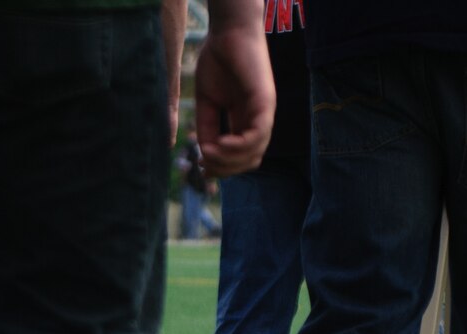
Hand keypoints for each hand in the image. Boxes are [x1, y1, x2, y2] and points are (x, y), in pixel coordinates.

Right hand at [194, 19, 273, 176]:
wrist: (228, 32)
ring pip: (254, 153)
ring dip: (229, 160)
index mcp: (245, 120)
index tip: (201, 166)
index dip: (222, 167)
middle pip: (249, 161)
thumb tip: (205, 153)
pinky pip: (257, 135)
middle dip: (225, 169)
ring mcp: (264, 112)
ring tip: (209, 153)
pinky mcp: (266, 102)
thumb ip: (207, 126)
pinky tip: (220, 143)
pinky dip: (238, 146)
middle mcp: (258, 119)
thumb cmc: (217, 60)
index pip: (241, 157)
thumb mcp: (207, 102)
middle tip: (204, 165)